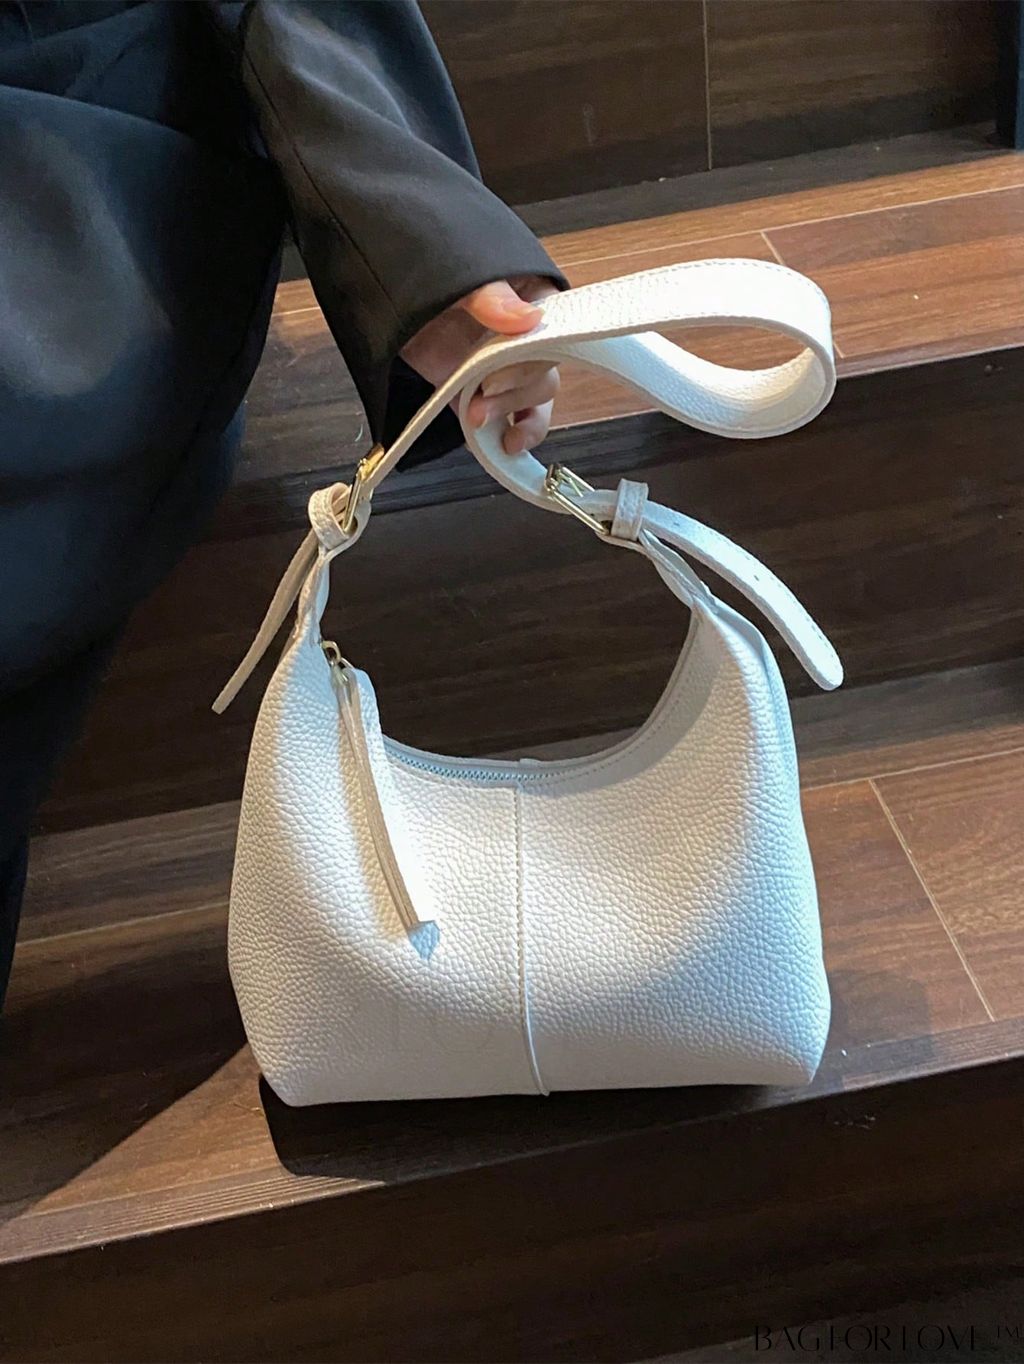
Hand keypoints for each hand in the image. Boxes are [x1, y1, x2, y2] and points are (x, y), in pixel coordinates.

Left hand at [400, 275, 559, 454]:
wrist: (388, 302)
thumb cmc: (426, 275)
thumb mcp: (455, 276)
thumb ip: (489, 295)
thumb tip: (527, 318)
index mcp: (531, 297)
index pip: (555, 329)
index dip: (538, 353)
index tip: (510, 365)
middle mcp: (525, 336)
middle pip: (544, 370)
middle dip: (516, 389)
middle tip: (485, 393)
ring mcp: (506, 367)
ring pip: (533, 399)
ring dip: (509, 412)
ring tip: (478, 418)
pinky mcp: (484, 393)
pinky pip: (509, 420)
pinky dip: (506, 436)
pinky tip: (498, 445)